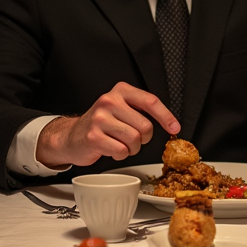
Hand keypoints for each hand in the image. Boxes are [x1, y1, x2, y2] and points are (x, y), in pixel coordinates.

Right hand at [36, 82, 179, 168]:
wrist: (72, 136)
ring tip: (121, 144)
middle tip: (133, 139)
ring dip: (132, 148)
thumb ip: (142, 111)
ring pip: (134, 140)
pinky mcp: (93, 136)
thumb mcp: (122, 109)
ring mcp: (100, 118)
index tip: (174, 128)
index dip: (166, 116)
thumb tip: (170, 124)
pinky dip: (120, 154)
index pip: (150, 101)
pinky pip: (121, 151)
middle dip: (143, 139)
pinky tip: (111, 149)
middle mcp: (109, 101)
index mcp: (121, 91)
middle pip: (145, 126)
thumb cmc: (102, 124)